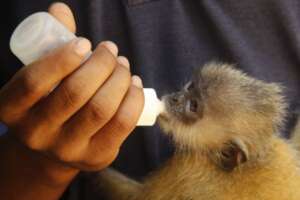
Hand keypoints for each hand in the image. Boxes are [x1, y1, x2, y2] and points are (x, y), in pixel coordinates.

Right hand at [0, 2, 143, 173]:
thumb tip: (60, 10)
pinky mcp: (96, 156)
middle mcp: (36, 134)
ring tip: (124, 66)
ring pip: (101, 109)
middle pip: (75, 93)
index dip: (63, 58)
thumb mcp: (42, 78)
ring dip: (120, 79)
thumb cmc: (50, 101)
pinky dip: (134, 99)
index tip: (86, 42)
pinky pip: (122, 124)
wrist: (56, 144)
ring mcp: (67, 149)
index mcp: (12, 109)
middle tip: (111, 51)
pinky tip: (134, 85)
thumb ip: (50, 44)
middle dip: (102, 64)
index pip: (33, 82)